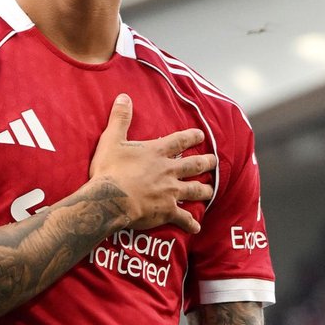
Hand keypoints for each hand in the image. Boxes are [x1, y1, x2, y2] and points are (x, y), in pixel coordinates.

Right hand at [89, 94, 215, 233]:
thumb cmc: (110, 170)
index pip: (180, 141)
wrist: (110, 199)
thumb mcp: (111, 140)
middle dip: (206, 163)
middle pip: (194, 165)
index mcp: (157, 153)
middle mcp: (168, 171)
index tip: (201, 135)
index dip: (192, 136)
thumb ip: (120, 119)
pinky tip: (197, 227)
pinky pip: (183, 219)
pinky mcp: (167, 211)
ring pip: (194, 190)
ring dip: (204, 190)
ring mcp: (170, 192)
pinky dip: (191, 223)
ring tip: (210, 191)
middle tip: (214, 161)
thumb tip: (124, 97)